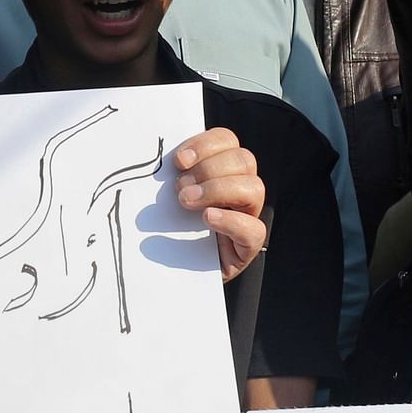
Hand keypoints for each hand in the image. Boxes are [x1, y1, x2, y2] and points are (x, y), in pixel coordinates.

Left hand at [173, 127, 265, 282]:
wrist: (173, 271)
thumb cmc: (168, 226)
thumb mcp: (167, 195)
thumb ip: (169, 175)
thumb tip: (156, 159)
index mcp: (222, 169)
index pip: (227, 141)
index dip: (205, 144)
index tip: (178, 161)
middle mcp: (240, 189)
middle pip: (244, 159)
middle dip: (209, 169)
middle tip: (180, 188)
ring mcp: (248, 216)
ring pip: (255, 188)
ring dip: (217, 190)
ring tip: (187, 202)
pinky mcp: (248, 246)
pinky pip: (254, 229)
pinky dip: (230, 220)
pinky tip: (207, 219)